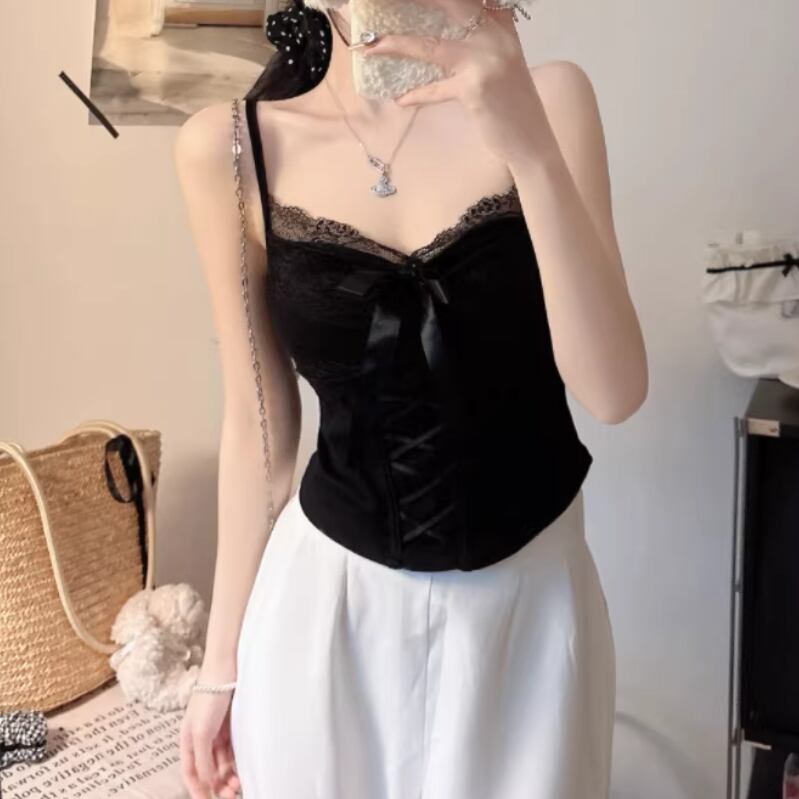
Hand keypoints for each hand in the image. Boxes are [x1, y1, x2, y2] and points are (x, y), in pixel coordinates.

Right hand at [180, 689, 240, 798]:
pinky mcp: (231, 725)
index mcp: (188, 740)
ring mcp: (217, 731)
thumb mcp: (201, 733)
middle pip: (207, 769)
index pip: (190, 772)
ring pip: (221, 762)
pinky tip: (242, 770)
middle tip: (232, 796)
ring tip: (239, 786)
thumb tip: (207, 783)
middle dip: (217, 785)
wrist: (226, 670)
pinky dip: (235, 762)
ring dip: (228, 776)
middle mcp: (201, 738)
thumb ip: (202, 760)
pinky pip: (232, 750)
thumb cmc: (209, 698)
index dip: (197, 789)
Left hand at [360, 0, 554, 166]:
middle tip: (381, 3)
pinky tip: (400, 99)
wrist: (531, 140)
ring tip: (370, 47)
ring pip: (431, 46)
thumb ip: (476, 40)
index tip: (404, 0)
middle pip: (448, 5)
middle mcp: (494, 34)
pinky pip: (435, 89)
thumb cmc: (511, 103)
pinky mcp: (475, 88)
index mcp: (500, 23)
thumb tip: (433, 35)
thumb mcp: (498, 61)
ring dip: (396, 45)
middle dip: (412, 3)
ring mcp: (485, 60)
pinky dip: (416, 94)